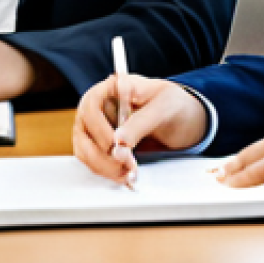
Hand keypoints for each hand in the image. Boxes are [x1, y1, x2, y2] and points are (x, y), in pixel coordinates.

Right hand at [74, 75, 208, 184]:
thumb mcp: (163, 107)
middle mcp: (99, 105)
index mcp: (112, 87)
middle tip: (127, 164)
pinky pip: (92, 160)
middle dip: (103, 153)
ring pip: (85, 149)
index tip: (117, 145)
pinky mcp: (100, 144)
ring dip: (103, 166)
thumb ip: (141, 122)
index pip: (92, 104)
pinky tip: (124, 175)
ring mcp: (96, 126)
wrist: (179, 118)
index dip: (101, 128)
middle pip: (84, 129)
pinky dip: (106, 172)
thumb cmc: (171, 103)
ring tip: (128, 174)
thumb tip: (119, 141)